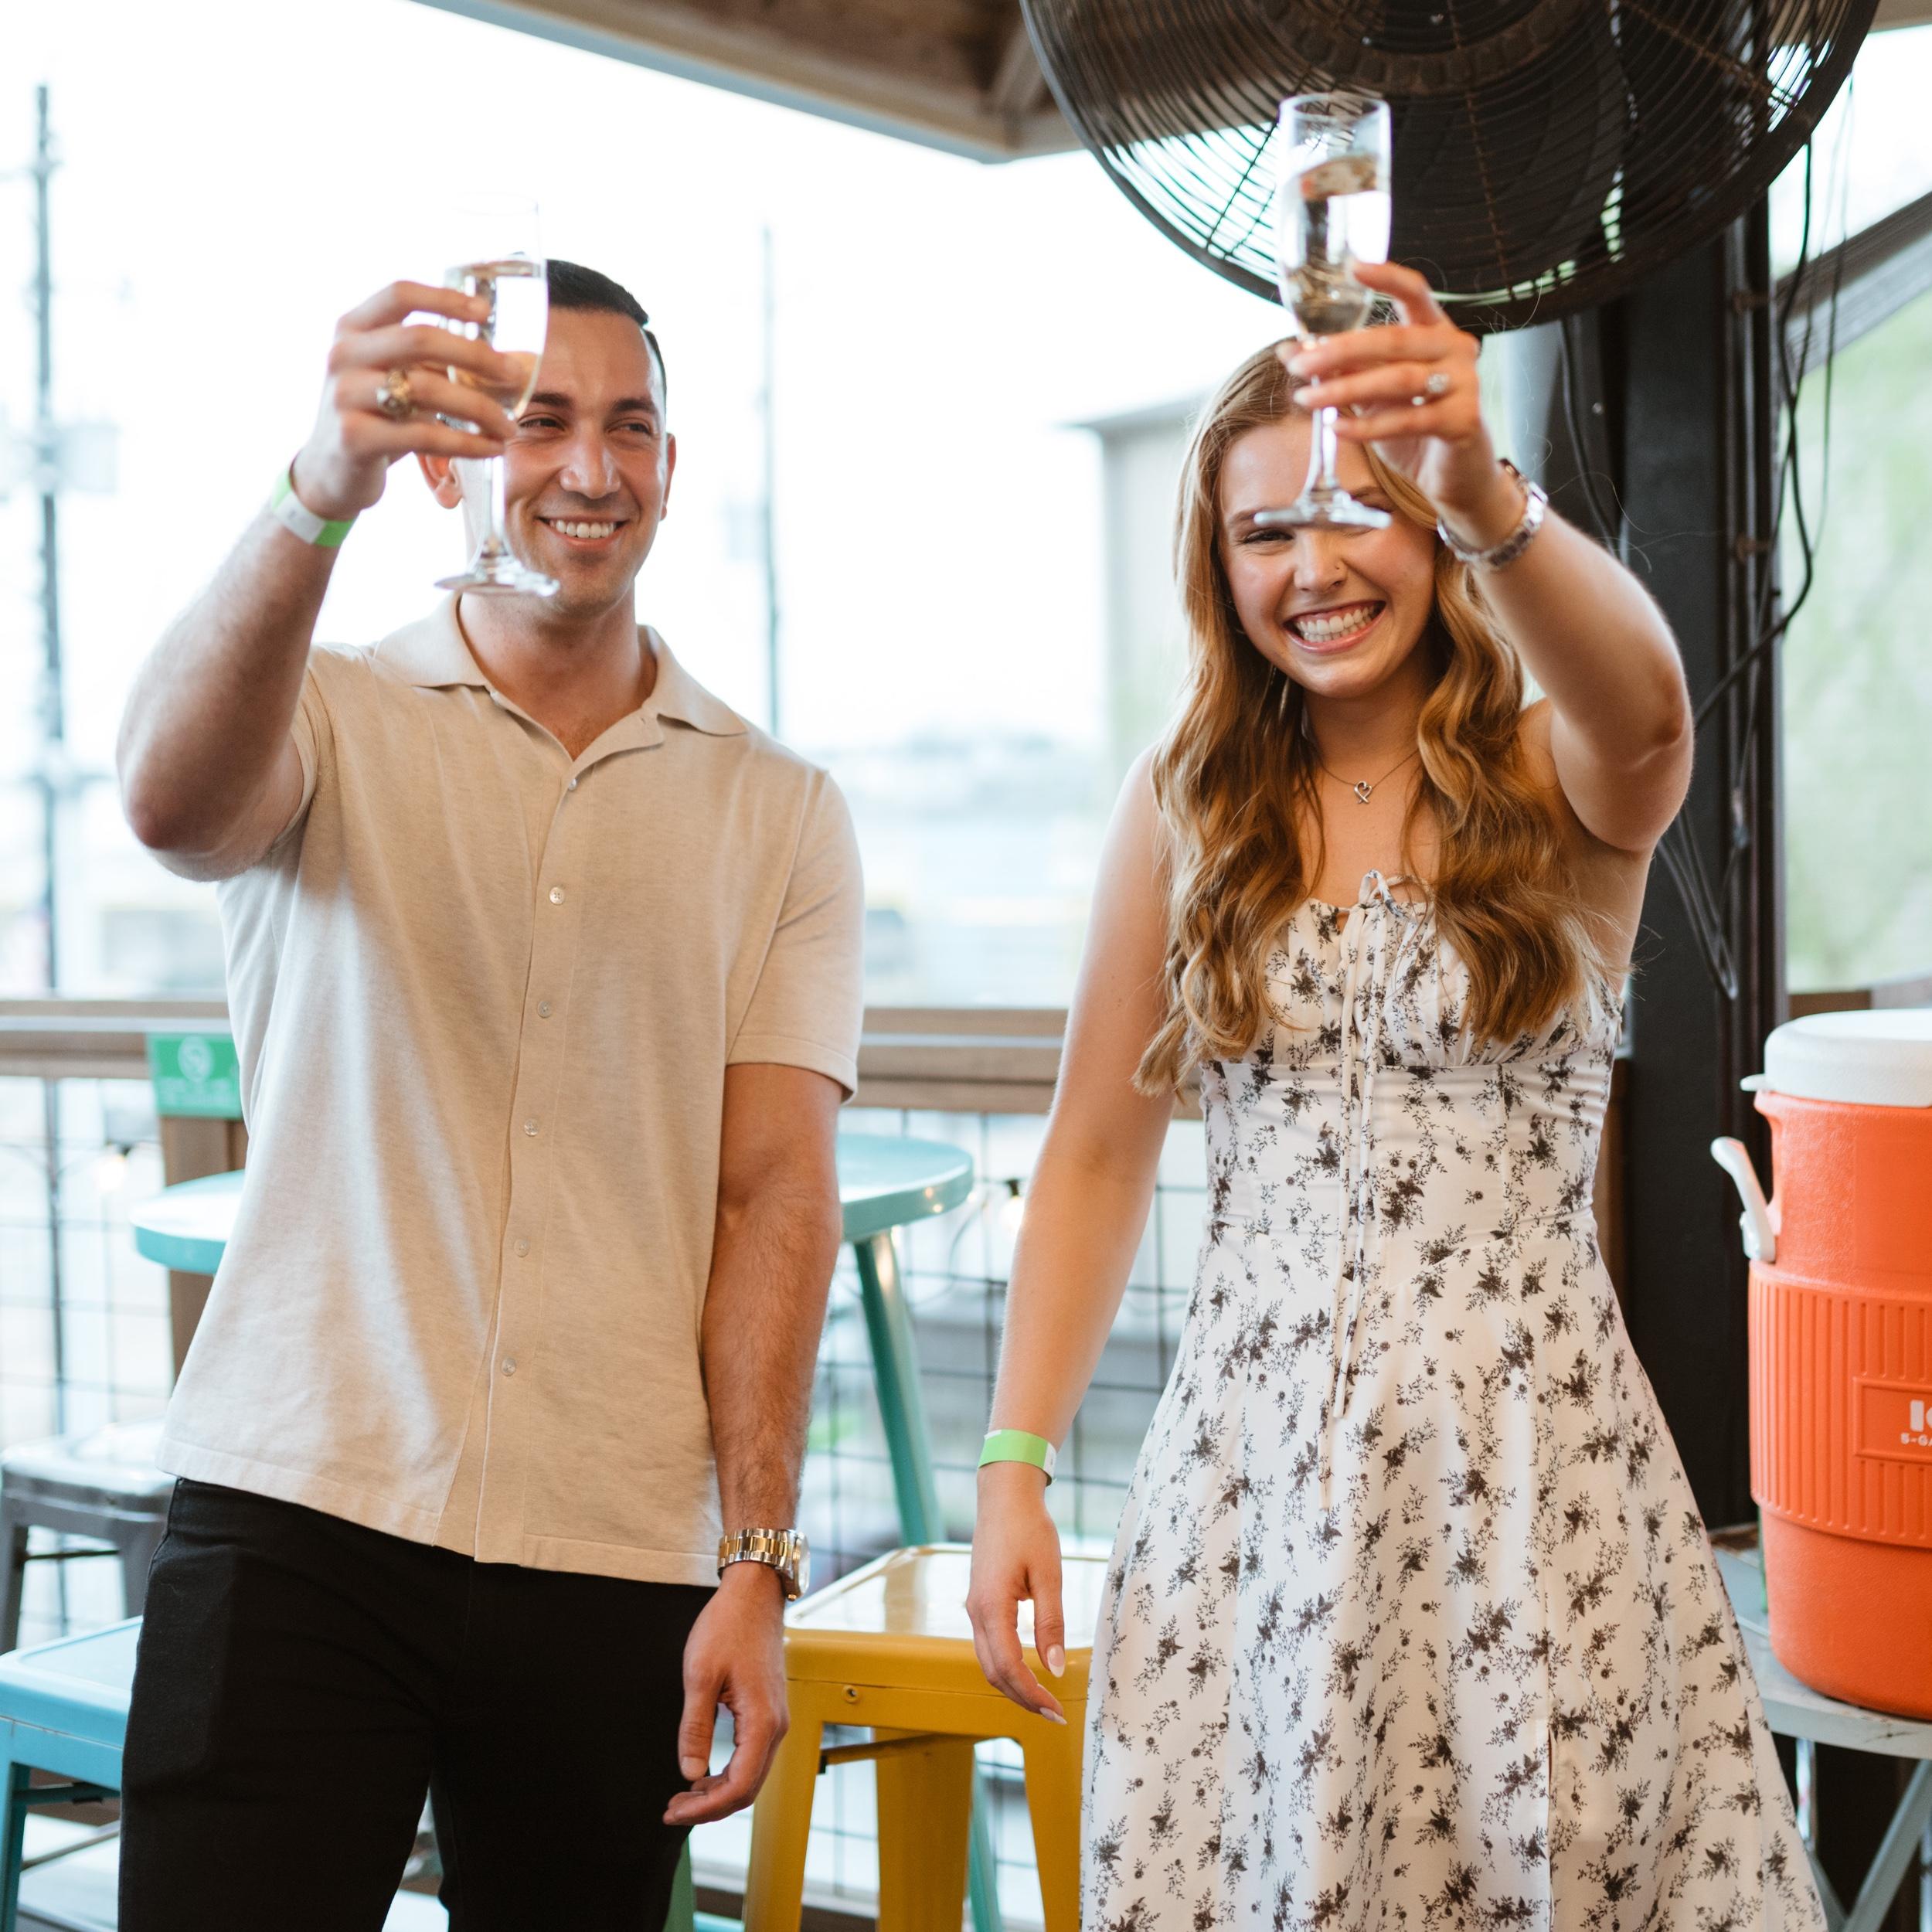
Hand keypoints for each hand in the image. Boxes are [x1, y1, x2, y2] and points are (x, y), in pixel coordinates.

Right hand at [288, 280, 527, 521]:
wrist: (330, 471)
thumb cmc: (374, 418)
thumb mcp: (389, 377)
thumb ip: (426, 362)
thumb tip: (499, 360)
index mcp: (352, 329)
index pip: (399, 294)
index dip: (445, 298)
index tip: (485, 312)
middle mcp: (343, 354)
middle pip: (421, 339)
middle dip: (476, 357)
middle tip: (514, 376)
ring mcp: (345, 395)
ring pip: (427, 390)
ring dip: (480, 408)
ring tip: (508, 426)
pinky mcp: (355, 437)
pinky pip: (425, 435)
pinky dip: (467, 443)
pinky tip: (491, 448)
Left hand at [663, 1561, 789, 1826]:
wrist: (754, 1593)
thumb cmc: (728, 1626)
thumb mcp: (701, 1675)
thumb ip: (695, 1727)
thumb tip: (689, 1772)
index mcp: (762, 1721)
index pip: (739, 1786)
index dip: (705, 1808)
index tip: (674, 1811)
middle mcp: (776, 1725)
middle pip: (748, 1788)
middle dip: (709, 1807)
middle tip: (672, 1810)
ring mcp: (776, 1718)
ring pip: (751, 1775)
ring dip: (718, 1792)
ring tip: (683, 1795)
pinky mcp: (769, 1710)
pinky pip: (752, 1756)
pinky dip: (728, 1773)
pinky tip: (704, 1772)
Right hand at [965, 1464, 1068, 1722]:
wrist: (1004, 1496)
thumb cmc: (1029, 1529)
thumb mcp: (1048, 1575)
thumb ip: (1051, 1623)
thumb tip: (1054, 1668)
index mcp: (992, 1607)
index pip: (1009, 1667)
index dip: (1032, 1694)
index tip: (1056, 1711)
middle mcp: (976, 1612)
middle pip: (994, 1672)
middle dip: (1022, 1698)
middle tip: (1054, 1713)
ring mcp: (974, 1607)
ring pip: (988, 1662)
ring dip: (1013, 1685)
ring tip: (1043, 1698)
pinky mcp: (979, 1601)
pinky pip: (988, 1645)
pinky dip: (1006, 1666)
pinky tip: (1027, 1670)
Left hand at [1279, 259, 1522, 547]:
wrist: (1454, 475)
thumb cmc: (1413, 426)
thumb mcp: (1372, 393)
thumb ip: (1341, 369)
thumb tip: (1289, 350)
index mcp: (1434, 332)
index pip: (1415, 293)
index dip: (1388, 278)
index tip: (1354, 269)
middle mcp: (1454, 349)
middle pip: (1394, 339)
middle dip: (1340, 351)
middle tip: (1299, 365)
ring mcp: (1464, 383)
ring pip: (1398, 379)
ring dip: (1346, 389)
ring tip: (1307, 400)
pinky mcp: (1462, 420)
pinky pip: (1408, 419)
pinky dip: (1368, 425)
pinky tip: (1337, 428)